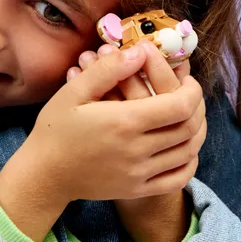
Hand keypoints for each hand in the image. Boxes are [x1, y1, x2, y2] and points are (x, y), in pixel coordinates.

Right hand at [0, 45, 202, 241]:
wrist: (44, 174)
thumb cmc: (56, 128)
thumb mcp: (74, 91)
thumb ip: (108, 69)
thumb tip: (140, 52)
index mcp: (124, 122)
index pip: (180, 106)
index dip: (192, 90)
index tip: (187, 79)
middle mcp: (137, 151)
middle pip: (189, 128)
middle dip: (197, 106)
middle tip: (189, 93)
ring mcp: (139, 173)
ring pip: (188, 152)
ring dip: (197, 130)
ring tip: (189, 114)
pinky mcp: (137, 189)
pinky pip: (177, 178)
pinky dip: (189, 161)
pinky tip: (184, 147)